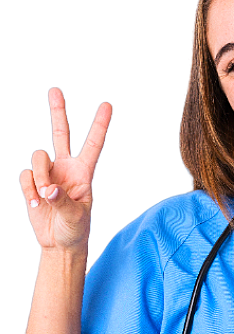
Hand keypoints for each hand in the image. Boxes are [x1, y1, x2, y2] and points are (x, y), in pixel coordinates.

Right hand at [19, 87, 112, 251]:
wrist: (59, 244)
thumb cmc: (75, 230)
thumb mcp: (76, 218)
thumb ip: (63, 202)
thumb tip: (48, 189)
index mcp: (84, 174)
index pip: (93, 145)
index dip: (99, 125)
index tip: (107, 105)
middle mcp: (66, 168)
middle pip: (60, 134)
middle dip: (57, 112)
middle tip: (55, 89)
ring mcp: (48, 174)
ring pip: (38, 157)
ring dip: (41, 176)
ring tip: (46, 197)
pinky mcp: (32, 183)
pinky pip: (25, 176)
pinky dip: (29, 189)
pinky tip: (36, 204)